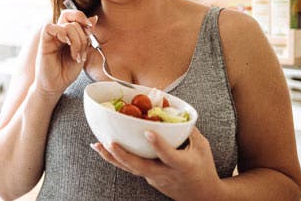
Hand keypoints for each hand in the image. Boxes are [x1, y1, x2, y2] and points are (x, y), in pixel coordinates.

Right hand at [34, 9, 97, 95]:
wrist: (55, 86)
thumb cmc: (66, 72)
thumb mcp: (82, 52)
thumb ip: (87, 36)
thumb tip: (94, 18)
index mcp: (68, 34)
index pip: (74, 16)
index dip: (83, 19)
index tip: (90, 29)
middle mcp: (59, 33)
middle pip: (72, 19)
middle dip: (83, 35)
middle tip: (83, 50)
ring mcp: (52, 37)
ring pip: (66, 25)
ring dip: (76, 41)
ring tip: (76, 56)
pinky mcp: (44, 41)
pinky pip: (49, 28)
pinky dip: (61, 33)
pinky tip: (66, 44)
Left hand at [91, 127, 222, 200]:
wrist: (203, 196)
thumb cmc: (204, 167)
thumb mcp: (202, 147)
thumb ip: (187, 129)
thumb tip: (171, 108)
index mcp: (182, 165)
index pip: (169, 155)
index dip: (158, 144)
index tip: (148, 132)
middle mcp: (166, 174)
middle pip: (141, 167)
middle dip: (124, 155)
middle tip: (110, 142)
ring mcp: (155, 179)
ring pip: (131, 169)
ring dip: (112, 157)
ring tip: (97, 145)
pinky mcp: (149, 179)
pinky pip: (131, 169)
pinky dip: (117, 159)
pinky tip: (103, 149)